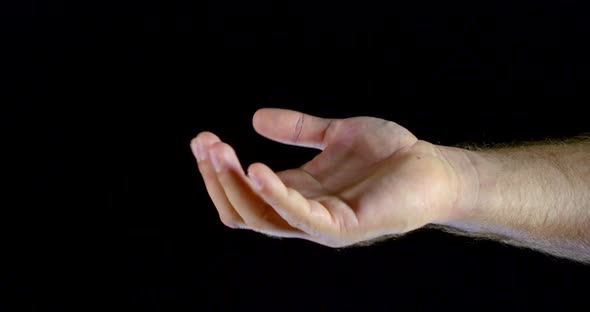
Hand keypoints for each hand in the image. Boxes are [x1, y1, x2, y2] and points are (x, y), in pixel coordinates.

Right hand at [191, 108, 459, 246]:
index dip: (219, 169)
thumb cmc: (388, 156)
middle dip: (217, 177)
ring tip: (218, 152)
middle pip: (244, 209)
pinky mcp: (343, 227)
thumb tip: (255, 118)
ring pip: (263, 216)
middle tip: (203, 142)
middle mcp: (303, 214)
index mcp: (297, 194)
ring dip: (235, 185)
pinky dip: (275, 195)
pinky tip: (257, 169)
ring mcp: (321, 225)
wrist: (435, 168)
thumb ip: (299, 129)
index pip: (244, 193)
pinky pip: (300, 216)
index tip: (204, 138)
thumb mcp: (335, 133)